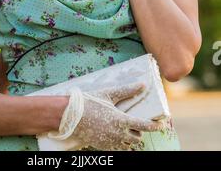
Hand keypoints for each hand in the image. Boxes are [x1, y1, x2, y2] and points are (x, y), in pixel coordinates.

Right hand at [47, 82, 162, 150]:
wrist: (72, 116)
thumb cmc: (90, 102)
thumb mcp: (109, 94)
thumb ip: (127, 90)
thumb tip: (142, 84)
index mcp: (121, 120)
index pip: (145, 126)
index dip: (156, 126)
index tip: (162, 124)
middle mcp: (118, 134)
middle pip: (138, 137)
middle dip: (139, 131)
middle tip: (135, 123)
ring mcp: (111, 142)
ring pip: (129, 145)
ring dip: (131, 138)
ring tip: (126, 129)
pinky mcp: (104, 147)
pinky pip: (118, 149)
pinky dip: (121, 143)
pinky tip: (116, 134)